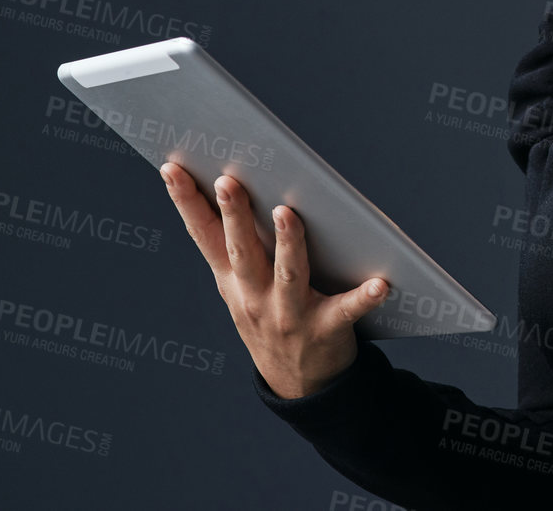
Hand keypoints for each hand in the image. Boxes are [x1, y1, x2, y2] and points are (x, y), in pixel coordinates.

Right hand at [160, 162, 390, 398]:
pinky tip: (381, 284)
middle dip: (234, 216)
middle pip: (243, 250)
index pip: (203, 235)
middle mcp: (254, 297)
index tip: (172, 168)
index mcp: (232, 280)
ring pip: (288, 274)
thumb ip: (236, 243)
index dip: (186, 201)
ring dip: (288, 243)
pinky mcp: (325, 329)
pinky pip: (346, 310)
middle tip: (228, 181)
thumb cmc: (270, 316)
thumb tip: (231, 181)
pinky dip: (363, 298)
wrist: (298, 384)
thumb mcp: (241, 287)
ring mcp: (288, 315)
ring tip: (287, 213)